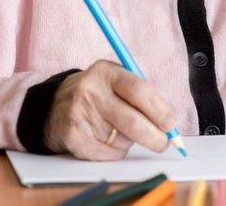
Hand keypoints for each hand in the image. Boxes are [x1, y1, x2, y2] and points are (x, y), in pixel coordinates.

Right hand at [44, 60, 178, 160]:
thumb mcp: (116, 81)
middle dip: (154, 137)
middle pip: (132, 121)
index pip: (139, 90)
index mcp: (107, 72)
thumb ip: (142, 95)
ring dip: (131, 141)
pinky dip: (116, 152)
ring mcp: (79, 114)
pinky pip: (108, 153)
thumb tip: (170, 123)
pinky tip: (107, 140)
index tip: (172, 125)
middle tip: (164, 143)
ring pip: (122, 139)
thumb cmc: (98, 94)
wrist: (54, 105)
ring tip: (120, 130)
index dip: (160, 110)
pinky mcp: (73, 136)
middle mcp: (91, 91)